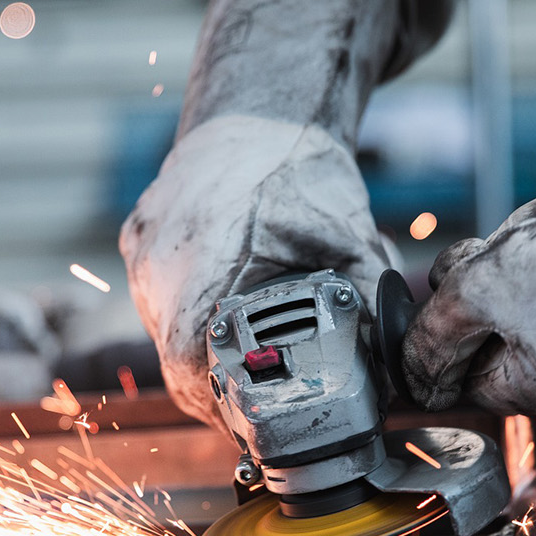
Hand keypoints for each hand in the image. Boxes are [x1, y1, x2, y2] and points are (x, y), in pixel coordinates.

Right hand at [119, 114, 391, 426]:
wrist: (257, 112)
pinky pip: (157, 302)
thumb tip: (396, 366)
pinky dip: (188, 323)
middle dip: (216, 392)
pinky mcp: (138, 242)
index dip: (219, 405)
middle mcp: (159, 261)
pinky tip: (221, 327)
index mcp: (203, 262)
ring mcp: (143, 251)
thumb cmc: (298, 168)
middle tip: (256, 412)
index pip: (191, 366)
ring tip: (241, 374)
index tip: (248, 423)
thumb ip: (369, 302)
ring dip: (201, 360)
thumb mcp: (346, 237)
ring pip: (163, 334)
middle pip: (174, 360)